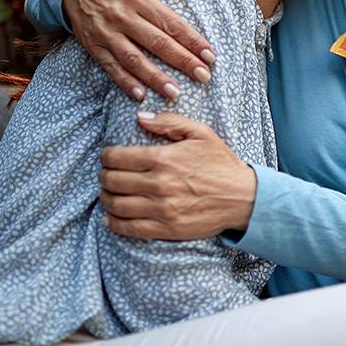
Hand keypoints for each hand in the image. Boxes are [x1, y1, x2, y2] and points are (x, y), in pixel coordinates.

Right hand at [63, 0, 216, 99]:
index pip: (171, 22)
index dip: (192, 40)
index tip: (210, 55)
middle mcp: (123, 16)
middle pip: (157, 43)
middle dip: (182, 61)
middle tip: (204, 77)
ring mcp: (107, 33)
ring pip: (134, 59)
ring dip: (155, 78)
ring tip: (175, 93)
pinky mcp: (93, 45)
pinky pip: (110, 67)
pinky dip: (125, 82)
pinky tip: (140, 95)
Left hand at [99, 112, 257, 239]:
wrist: (243, 197)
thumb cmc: (221, 162)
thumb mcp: (200, 133)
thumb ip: (169, 122)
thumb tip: (140, 117)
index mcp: (164, 158)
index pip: (117, 157)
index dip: (106, 156)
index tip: (108, 156)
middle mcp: (158, 184)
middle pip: (112, 181)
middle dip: (103, 175)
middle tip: (106, 173)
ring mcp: (161, 208)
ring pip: (116, 205)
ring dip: (105, 198)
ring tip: (108, 192)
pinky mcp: (165, 228)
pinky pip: (128, 228)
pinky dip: (113, 223)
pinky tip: (110, 217)